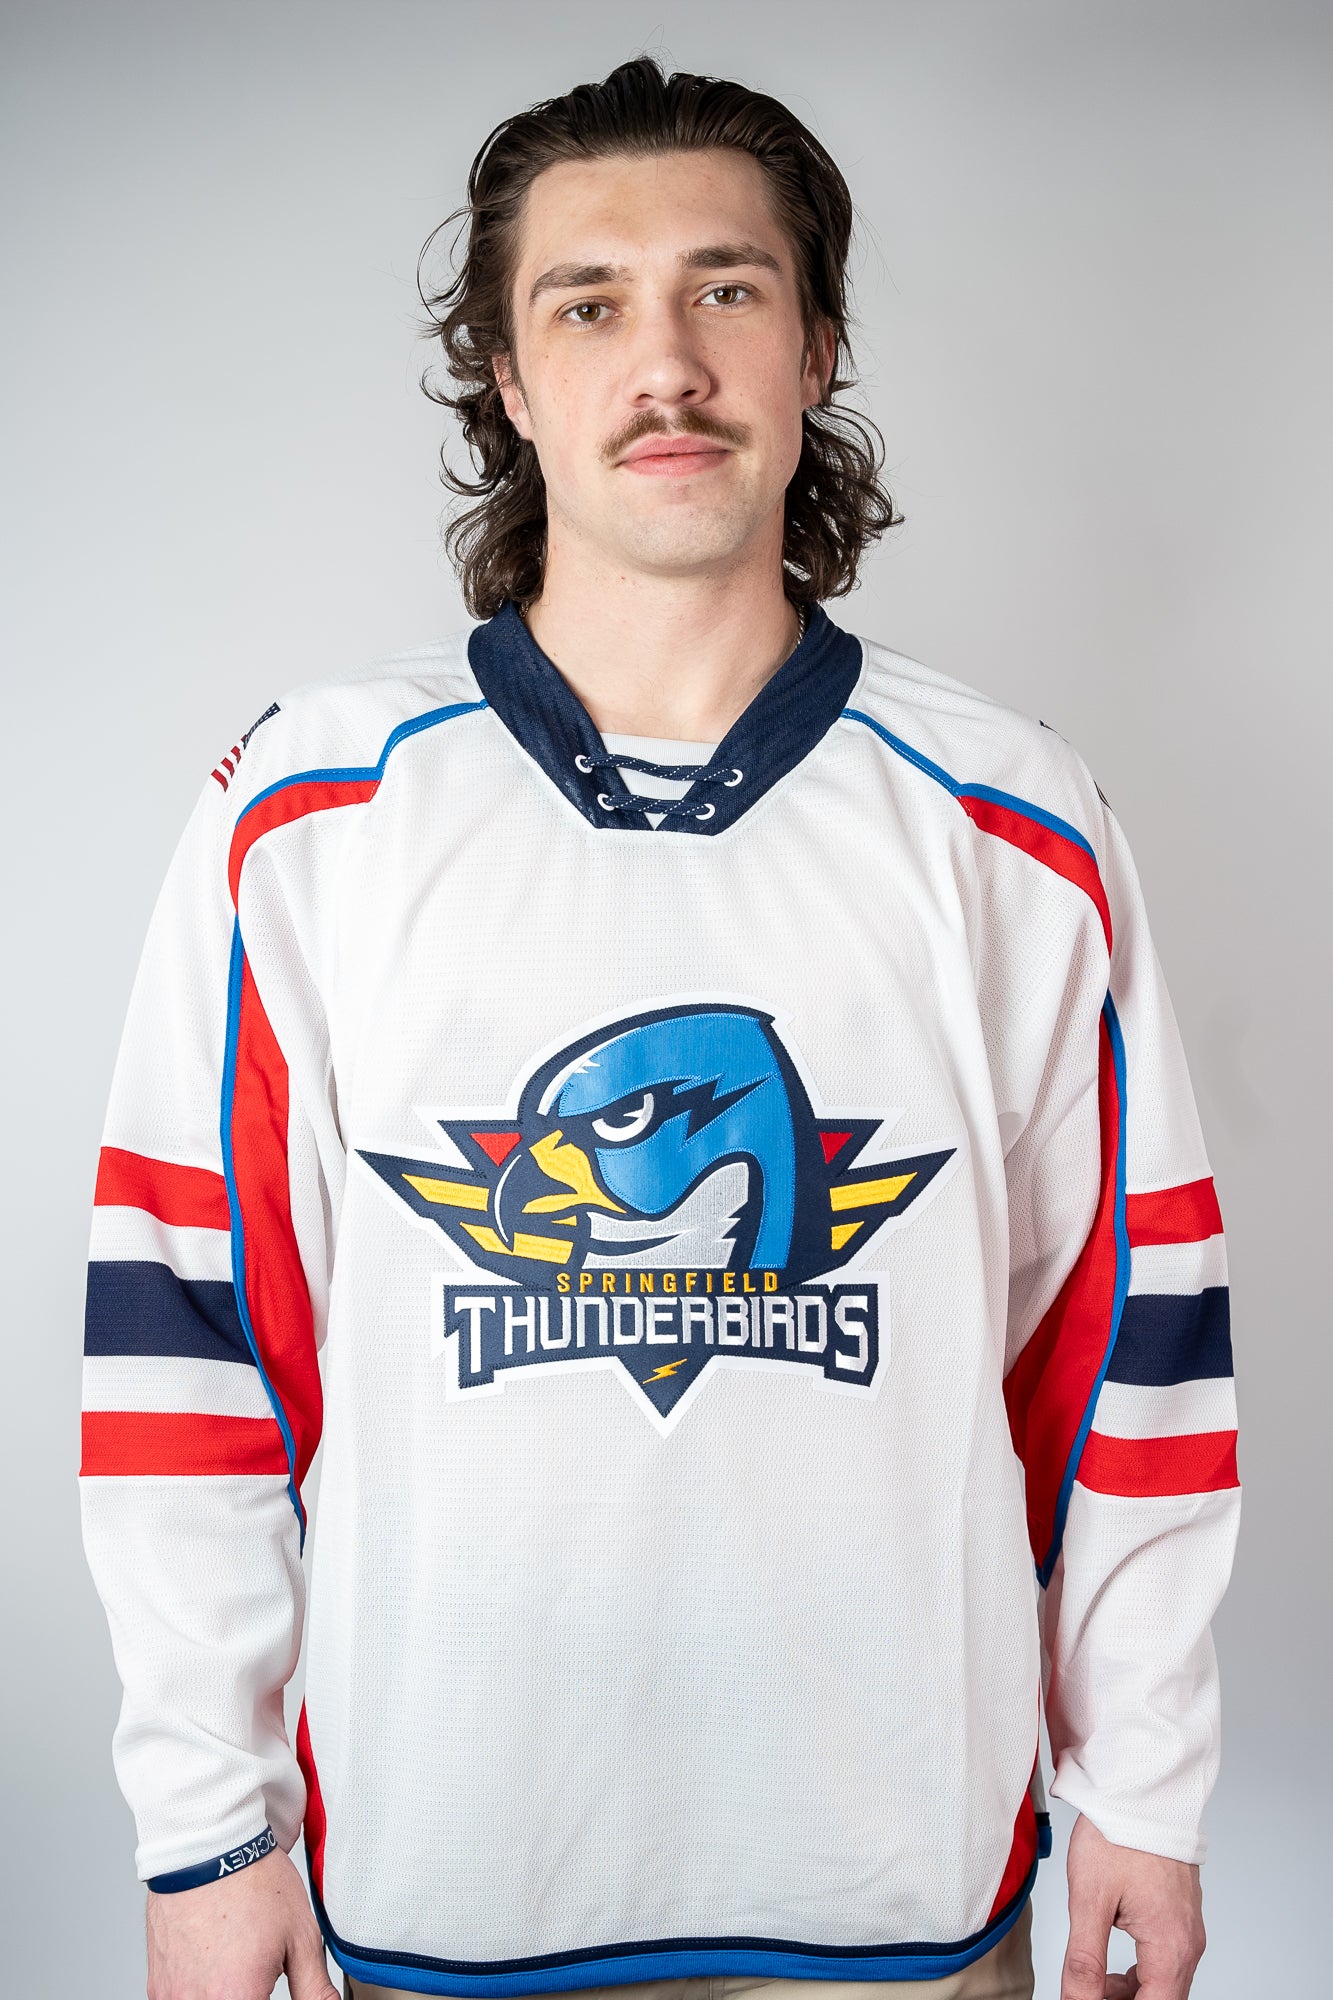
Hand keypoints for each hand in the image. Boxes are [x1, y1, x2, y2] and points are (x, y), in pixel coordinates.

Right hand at [146, 1844, 339, 1999]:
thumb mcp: (301, 1935)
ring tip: (234, 1962)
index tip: (270, 1985)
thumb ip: (314, 1989)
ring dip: (224, 1994)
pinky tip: (212, 1961)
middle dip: (251, 1996)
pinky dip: (199, 1991)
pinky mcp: (157, 1986)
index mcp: (239, 1997)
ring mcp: (173, 1996)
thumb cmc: (253, 1882)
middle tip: (256, 1971)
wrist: (207, 1847)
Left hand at [1059, 1811, 1205, 1998]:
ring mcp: (1187, 1930)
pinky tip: (1111, 1969)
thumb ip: (1084, 1961)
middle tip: (1086, 1995)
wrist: (1137, 1789)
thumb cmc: (1115, 1834)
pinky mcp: (1180, 1916)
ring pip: (1165, 1985)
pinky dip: (1141, 1975)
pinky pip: (1166, 1962)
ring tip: (1093, 1985)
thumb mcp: (1089, 1899)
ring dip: (1131, 1996)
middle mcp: (1188, 1944)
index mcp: (1170, 1946)